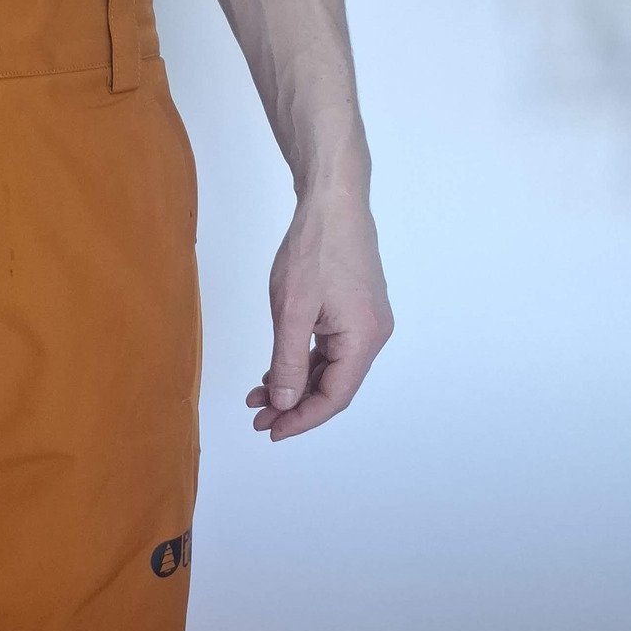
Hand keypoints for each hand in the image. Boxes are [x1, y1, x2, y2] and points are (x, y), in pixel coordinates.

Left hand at [248, 187, 393, 439]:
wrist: (332, 201)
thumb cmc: (315, 249)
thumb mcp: (292, 312)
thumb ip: (287, 362)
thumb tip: (285, 402)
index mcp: (363, 338)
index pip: (335, 397)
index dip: (302, 419)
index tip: (271, 429)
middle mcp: (372, 335)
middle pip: (333, 387)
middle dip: (294, 405)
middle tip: (258, 417)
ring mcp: (364, 322)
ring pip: (328, 369)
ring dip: (294, 384)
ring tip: (258, 396)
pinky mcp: (353, 311)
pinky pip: (328, 349)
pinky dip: (301, 362)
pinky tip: (274, 370)